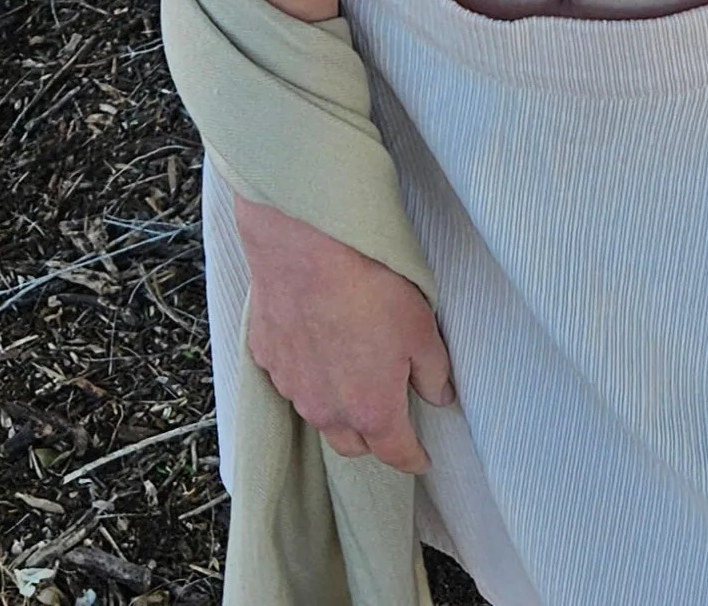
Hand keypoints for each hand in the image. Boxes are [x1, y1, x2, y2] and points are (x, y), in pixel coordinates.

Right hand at [236, 193, 453, 469]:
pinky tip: (318, 344)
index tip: (421, 460)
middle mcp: (327, 409)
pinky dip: (307, 372)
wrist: (308, 248)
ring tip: (353, 373)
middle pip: (352, 443)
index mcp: (371, 409)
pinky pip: (290, 378)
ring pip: (318, 412)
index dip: (412, 458)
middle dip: (373, 437)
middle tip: (389, 415)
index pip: (395, 452)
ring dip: (337, 404)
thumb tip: (440, 395)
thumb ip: (433, 372)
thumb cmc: (371, 286)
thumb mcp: (422, 328)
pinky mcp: (268, 357)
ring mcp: (291, 386)